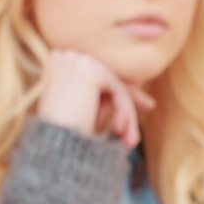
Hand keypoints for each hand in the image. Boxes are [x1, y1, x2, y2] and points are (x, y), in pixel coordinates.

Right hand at [35, 49, 154, 148]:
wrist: (54, 148)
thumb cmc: (65, 137)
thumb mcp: (87, 108)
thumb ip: (106, 92)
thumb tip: (137, 79)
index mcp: (58, 62)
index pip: (96, 71)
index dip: (117, 86)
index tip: (139, 98)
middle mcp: (64, 55)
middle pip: (107, 74)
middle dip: (129, 94)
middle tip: (149, 106)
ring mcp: (76, 60)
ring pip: (115, 83)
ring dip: (127, 112)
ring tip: (129, 140)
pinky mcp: (89, 71)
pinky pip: (118, 89)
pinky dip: (125, 110)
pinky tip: (120, 130)